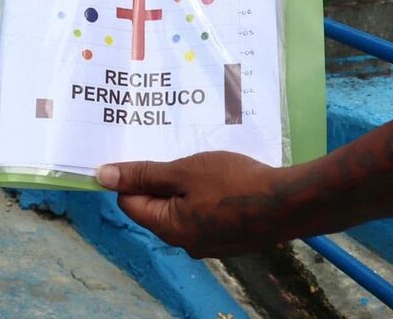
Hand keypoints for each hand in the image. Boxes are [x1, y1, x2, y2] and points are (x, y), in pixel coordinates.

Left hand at [97, 151, 301, 257]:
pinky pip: (204, 212)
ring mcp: (209, 242)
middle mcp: (185, 242)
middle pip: (155, 207)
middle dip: (160, 179)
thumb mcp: (184, 171)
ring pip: (182, 208)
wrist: (290, 203)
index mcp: (168, 228)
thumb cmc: (235, 183)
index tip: (140, 151)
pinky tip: (221, 176)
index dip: (130, 176)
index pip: (129, 202)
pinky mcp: (229, 236)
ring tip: (199, 160)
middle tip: (173, 150)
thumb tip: (102, 177)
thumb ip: (144, 175)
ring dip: (185, 184)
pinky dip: (205, 194)